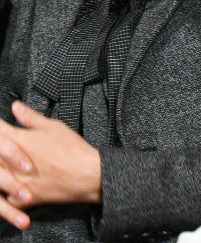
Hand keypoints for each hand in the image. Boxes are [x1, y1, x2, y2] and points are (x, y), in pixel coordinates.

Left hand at [0, 101, 101, 228]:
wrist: (86, 175)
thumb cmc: (72, 150)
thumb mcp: (53, 127)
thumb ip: (30, 117)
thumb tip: (15, 106)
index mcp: (17, 140)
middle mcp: (10, 162)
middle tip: (3, 149)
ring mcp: (14, 181)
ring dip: (0, 171)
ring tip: (6, 169)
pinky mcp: (22, 198)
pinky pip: (5, 200)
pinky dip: (7, 196)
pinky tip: (10, 191)